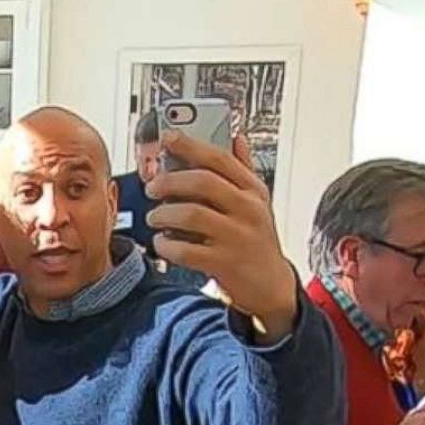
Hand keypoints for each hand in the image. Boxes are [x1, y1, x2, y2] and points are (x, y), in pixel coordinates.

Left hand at [146, 132, 296, 341]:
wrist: (272, 287)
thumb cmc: (257, 242)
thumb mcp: (258, 203)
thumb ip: (245, 171)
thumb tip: (237, 138)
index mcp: (253, 191)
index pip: (220, 159)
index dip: (191, 145)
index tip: (168, 138)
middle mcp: (248, 210)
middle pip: (203, 182)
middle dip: (170, 181)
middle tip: (152, 187)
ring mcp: (237, 237)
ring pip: (191, 214)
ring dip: (164, 214)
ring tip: (155, 218)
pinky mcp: (225, 263)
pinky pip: (187, 250)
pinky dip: (167, 245)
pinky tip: (162, 243)